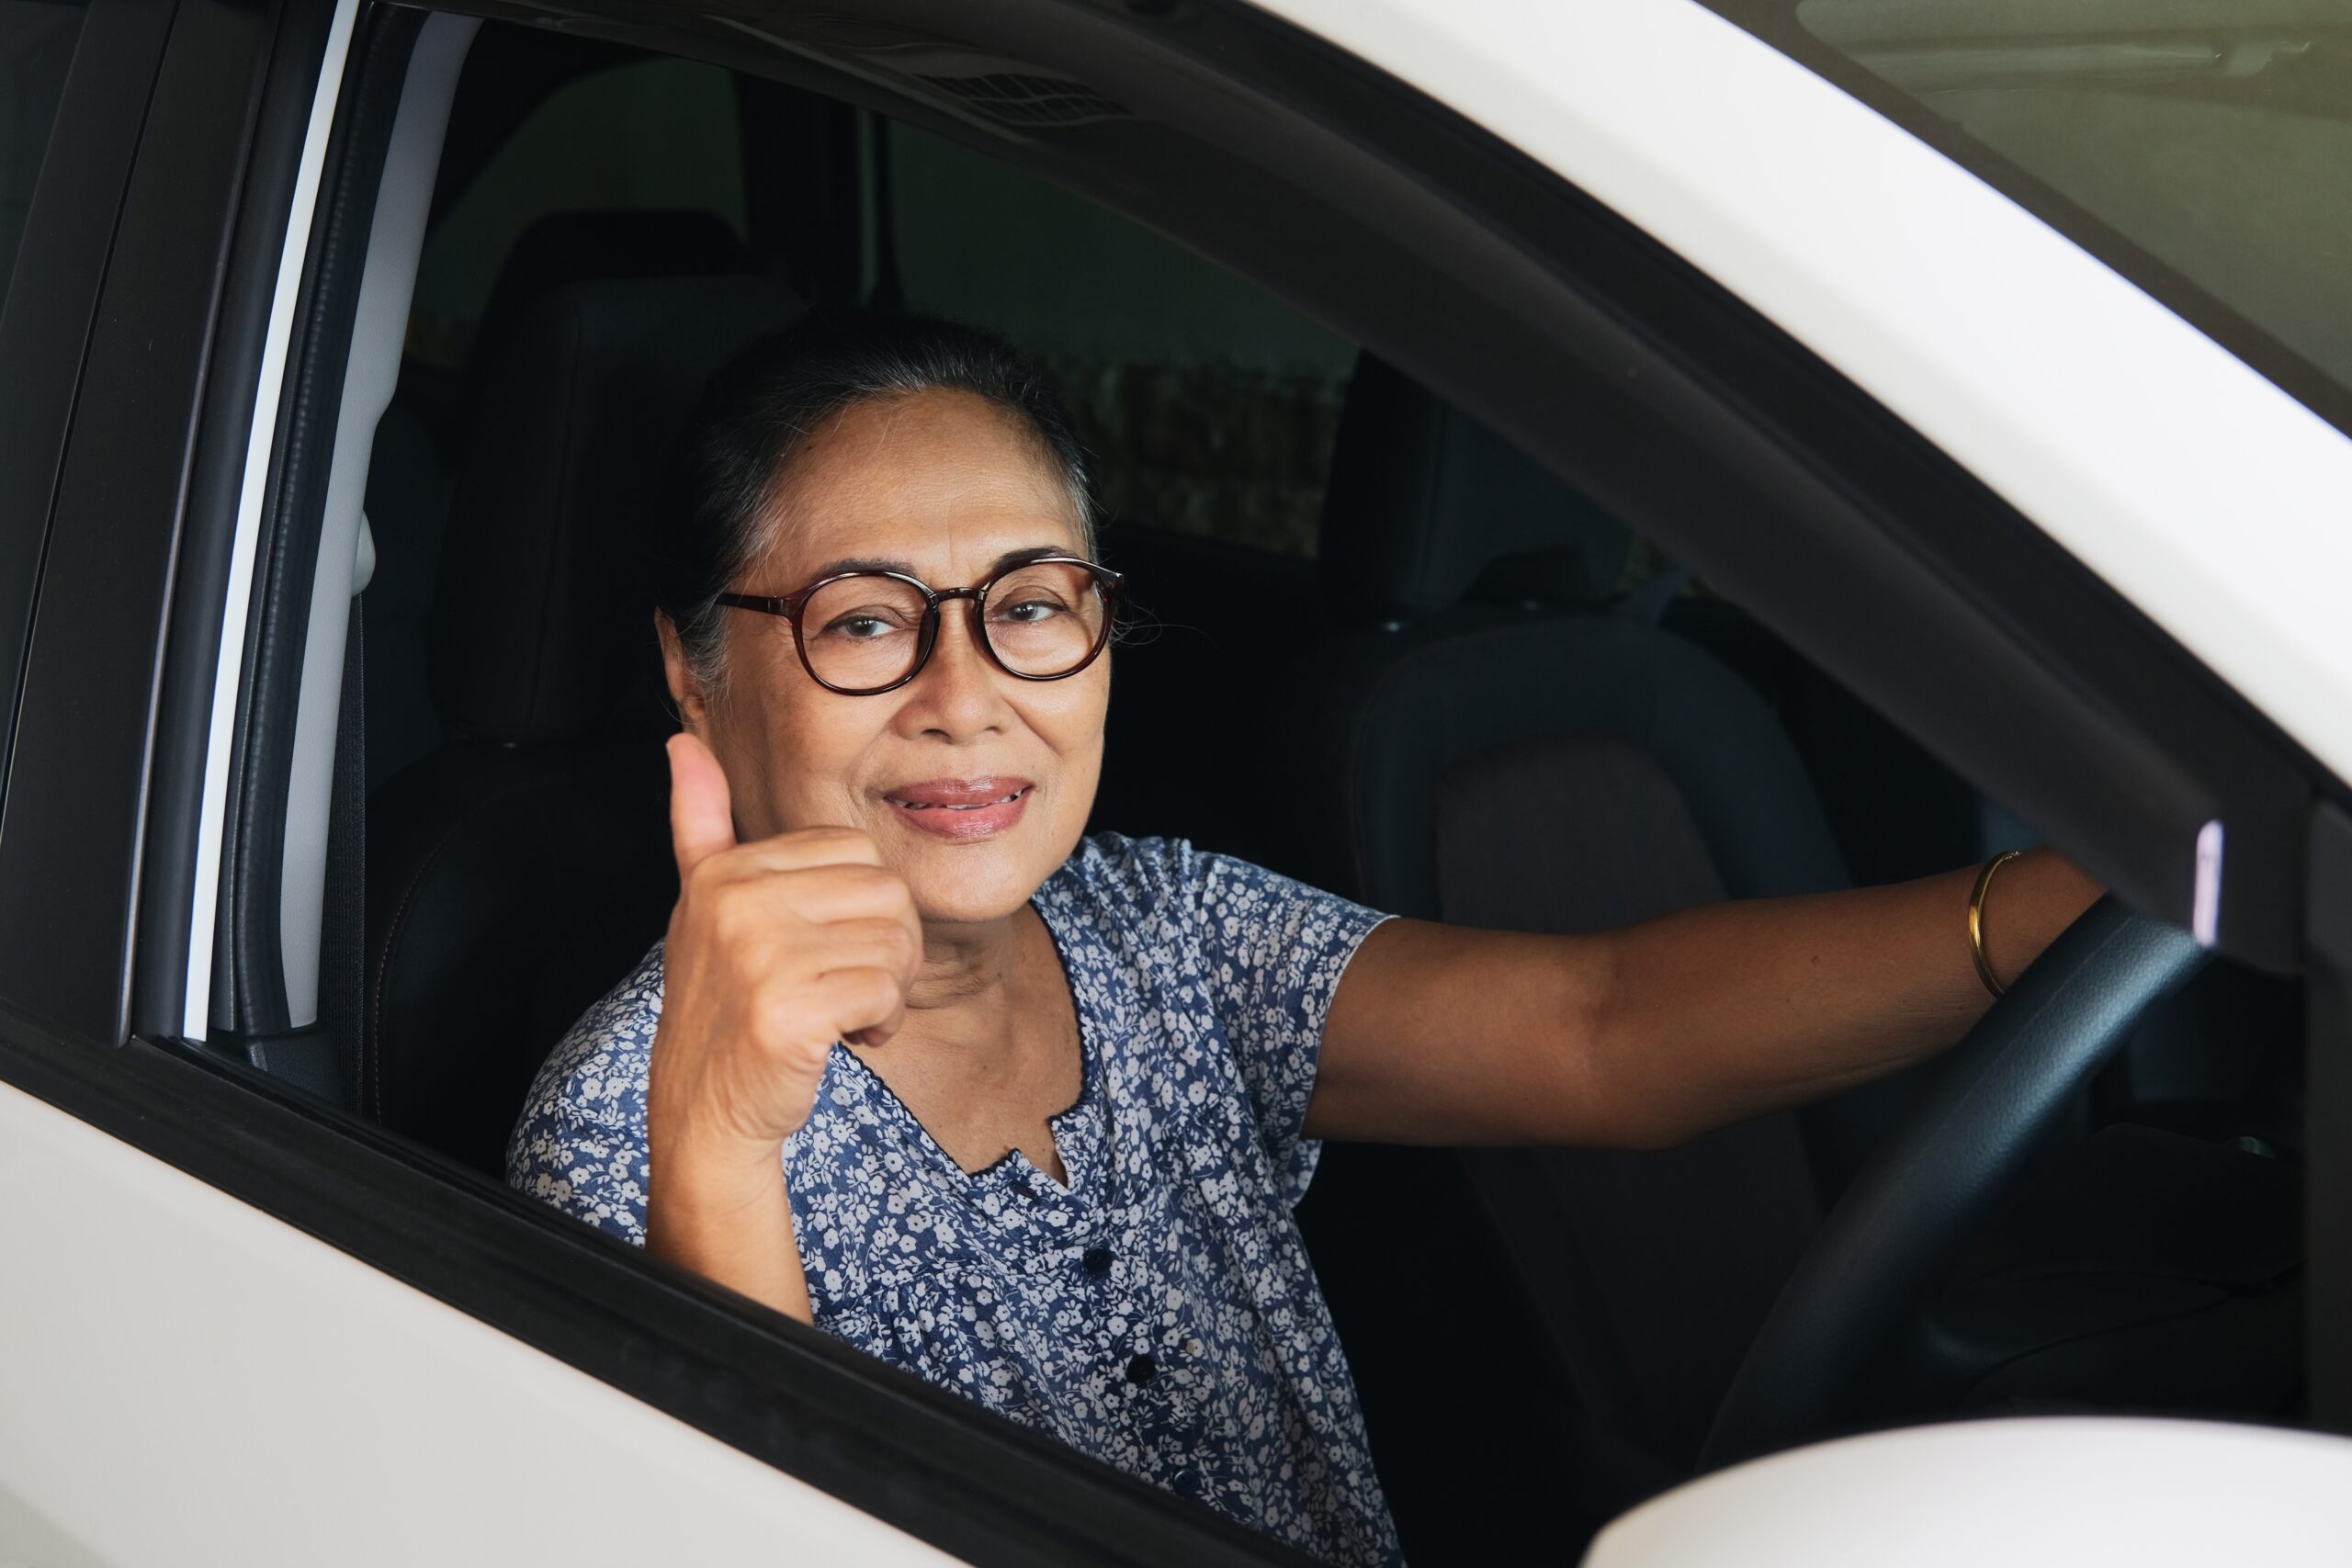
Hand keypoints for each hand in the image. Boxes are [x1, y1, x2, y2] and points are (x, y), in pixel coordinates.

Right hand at [648, 733, 922, 1171]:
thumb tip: (684, 744)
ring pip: (896, 944)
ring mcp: (760, 956)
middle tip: (842, 987)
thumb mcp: (703, 906)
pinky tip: (842, 1039)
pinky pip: (887, 992)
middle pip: (888, 893)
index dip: (864, 907)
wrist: (704, 1114)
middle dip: (887, 949)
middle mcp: (738, 903)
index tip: (826, 949)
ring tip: (838, 1014)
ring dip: (886, 991)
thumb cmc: (724, 1009)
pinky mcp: (788, 1011)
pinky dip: (881, 1022)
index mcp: (728, 872)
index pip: (859, 852)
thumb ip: (699, 823)